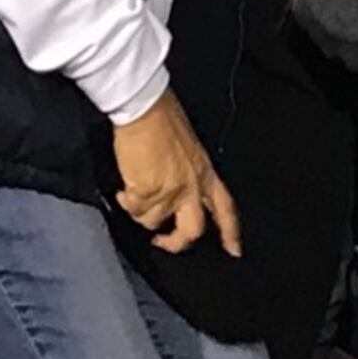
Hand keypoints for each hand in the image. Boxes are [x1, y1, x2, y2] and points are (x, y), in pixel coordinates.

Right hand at [110, 90, 241, 256]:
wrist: (145, 108)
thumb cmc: (165, 118)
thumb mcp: (189, 149)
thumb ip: (188, 174)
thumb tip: (174, 192)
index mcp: (206, 173)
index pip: (226, 208)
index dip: (231, 233)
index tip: (234, 251)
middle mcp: (192, 186)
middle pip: (192, 230)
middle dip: (176, 242)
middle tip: (162, 241)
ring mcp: (170, 191)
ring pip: (153, 222)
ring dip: (141, 213)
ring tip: (133, 195)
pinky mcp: (147, 191)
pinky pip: (134, 210)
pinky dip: (126, 202)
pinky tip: (123, 190)